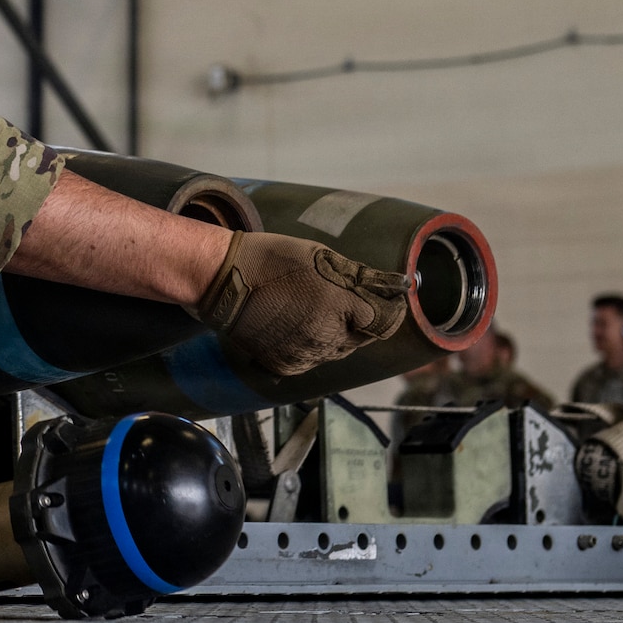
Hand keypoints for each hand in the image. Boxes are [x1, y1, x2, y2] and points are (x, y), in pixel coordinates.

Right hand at [194, 231, 409, 376]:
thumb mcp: (322, 257)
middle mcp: (328, 338)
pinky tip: (294, 325)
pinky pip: (312, 360)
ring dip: (334, 334)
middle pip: (362, 337)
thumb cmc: (272, 260)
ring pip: (337, 350)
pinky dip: (310, 346)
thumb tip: (401, 286)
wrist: (222, 279)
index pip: (387, 321)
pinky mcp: (285, 365)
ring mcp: (305, 355)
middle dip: (357, 320)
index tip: (380, 297)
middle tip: (333, 297)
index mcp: (342, 308)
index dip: (388, 308)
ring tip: (309, 309)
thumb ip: (365, 277)